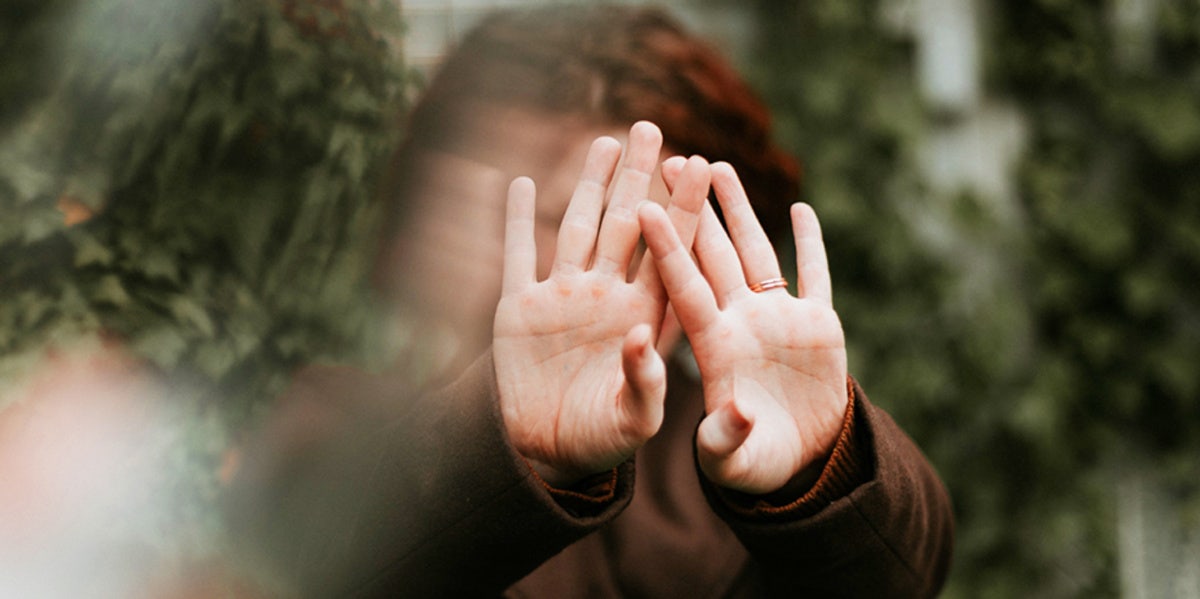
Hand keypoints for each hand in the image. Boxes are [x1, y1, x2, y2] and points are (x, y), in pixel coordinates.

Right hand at [493, 122, 710, 485]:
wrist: (547, 454)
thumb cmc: (603, 442)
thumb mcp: (634, 421)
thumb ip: (646, 383)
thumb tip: (643, 338)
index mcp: (644, 317)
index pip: (670, 253)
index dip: (684, 209)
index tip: (702, 165)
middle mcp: (608, 297)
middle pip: (628, 226)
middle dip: (640, 178)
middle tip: (653, 129)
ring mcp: (564, 299)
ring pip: (579, 228)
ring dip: (591, 185)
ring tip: (606, 141)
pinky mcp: (520, 309)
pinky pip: (518, 255)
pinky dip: (518, 220)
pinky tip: (524, 183)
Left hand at [639, 162, 848, 494]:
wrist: (796, 464)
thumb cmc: (750, 464)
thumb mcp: (731, 460)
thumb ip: (726, 437)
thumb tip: (735, 412)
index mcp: (713, 346)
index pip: (684, 287)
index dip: (667, 248)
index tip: (645, 207)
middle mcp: (740, 322)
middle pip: (712, 254)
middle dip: (695, 207)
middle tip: (672, 159)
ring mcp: (777, 320)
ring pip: (755, 251)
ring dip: (739, 210)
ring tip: (719, 166)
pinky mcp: (818, 326)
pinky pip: (814, 276)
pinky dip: (811, 244)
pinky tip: (801, 209)